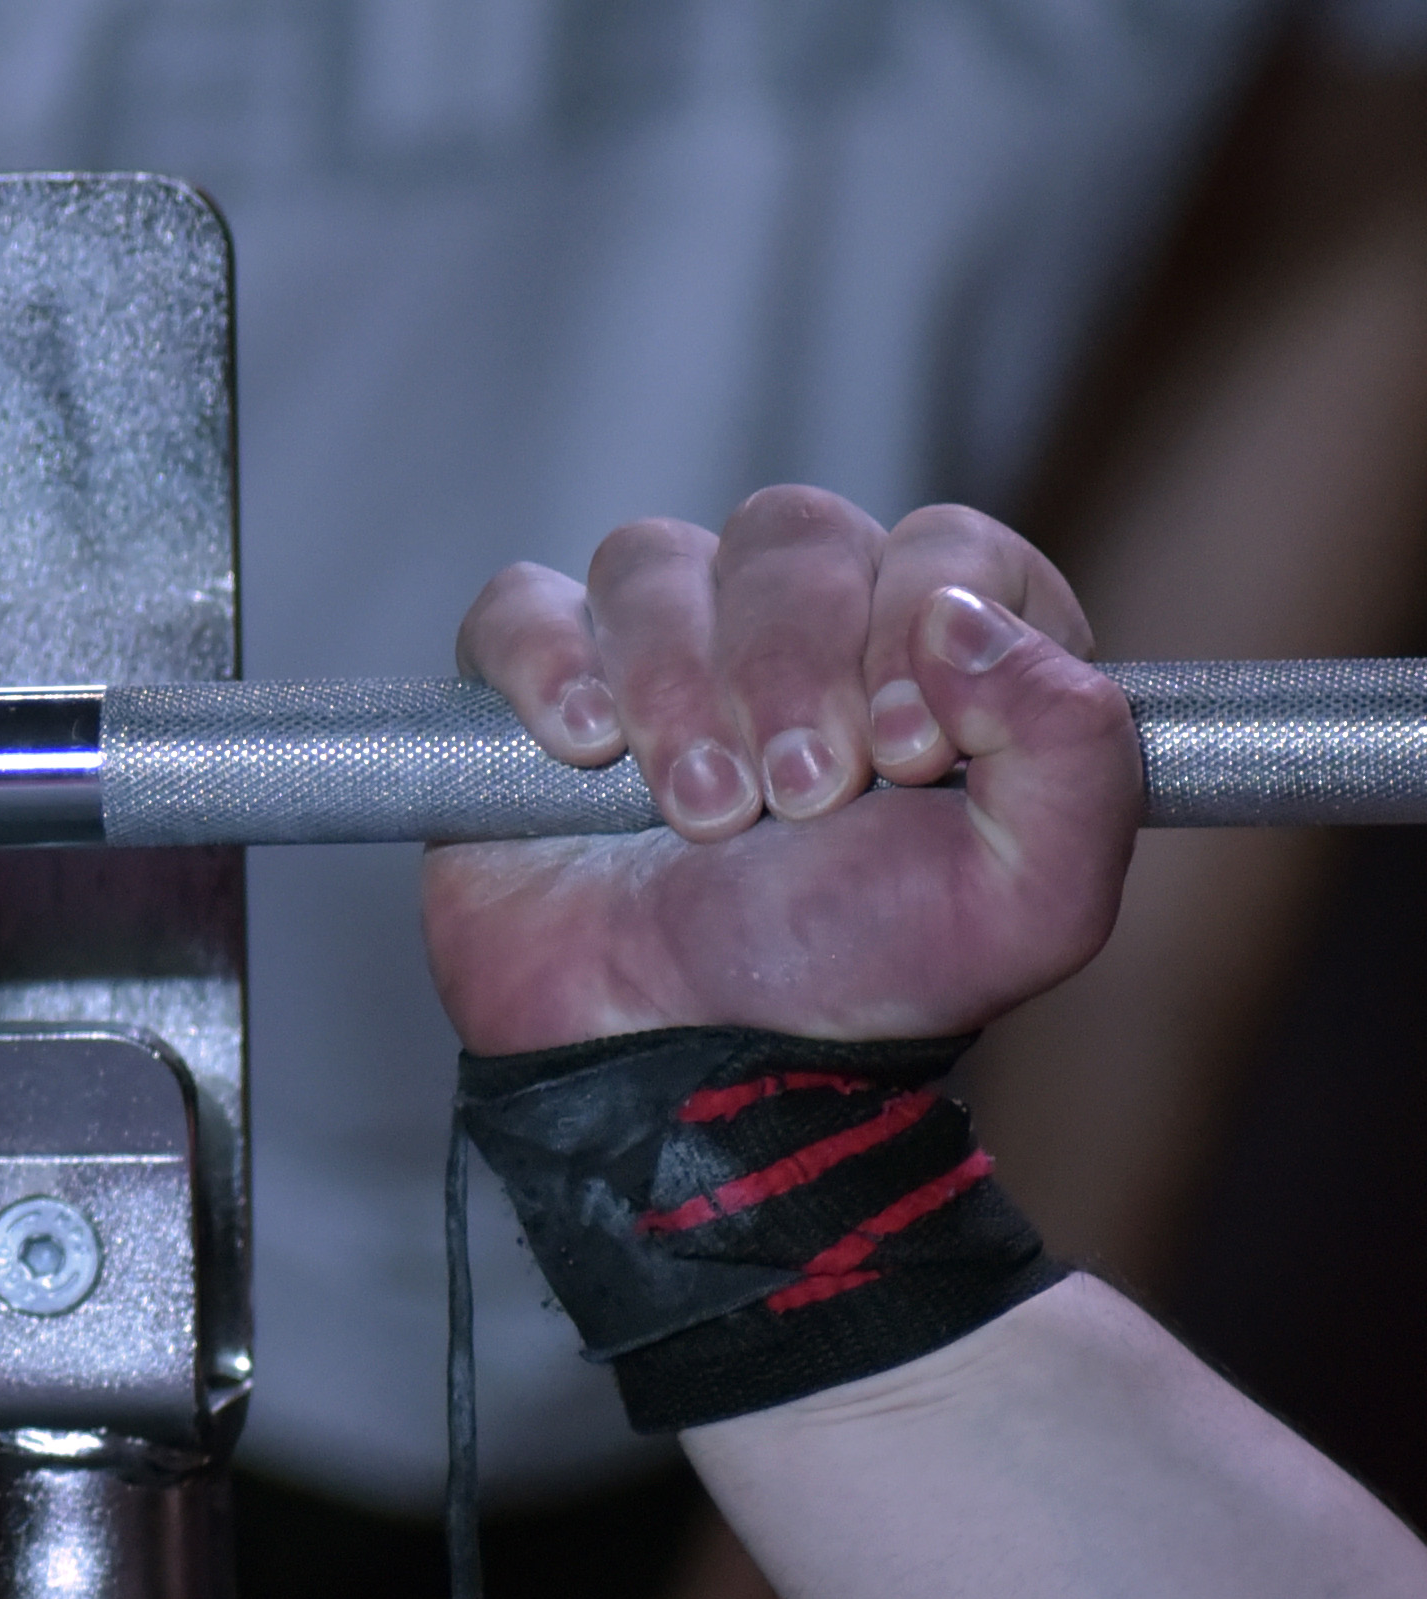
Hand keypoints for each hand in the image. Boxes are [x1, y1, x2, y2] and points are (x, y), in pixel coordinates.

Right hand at [423, 488, 1143, 1053]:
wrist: (684, 1063)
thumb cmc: (852, 980)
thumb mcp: (1029, 903)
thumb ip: (1075, 750)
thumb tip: (970, 619)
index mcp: (941, 656)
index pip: (945, 544)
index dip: (920, 624)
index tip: (905, 756)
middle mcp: (807, 628)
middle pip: (791, 535)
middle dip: (789, 672)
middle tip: (794, 802)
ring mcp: (663, 646)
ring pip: (654, 560)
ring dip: (675, 688)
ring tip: (697, 815)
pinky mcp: (537, 680)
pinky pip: (522, 605)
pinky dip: (548, 663)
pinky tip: (584, 752)